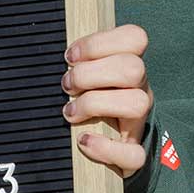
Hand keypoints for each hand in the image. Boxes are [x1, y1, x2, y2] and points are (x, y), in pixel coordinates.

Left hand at [63, 23, 151, 175]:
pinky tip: (84, 141)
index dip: (99, 44)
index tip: (70, 57)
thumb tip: (54, 58)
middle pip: (134, 68)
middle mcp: (139, 90)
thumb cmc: (89, 104)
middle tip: (67, 86)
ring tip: (70, 112)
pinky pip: (134, 154)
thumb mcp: (86, 79)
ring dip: (95, 104)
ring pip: (137, 104)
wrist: (106, 150)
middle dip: (90, 75)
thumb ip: (77, 65)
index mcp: (128, 67)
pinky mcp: (133, 154)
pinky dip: (105, 148)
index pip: (135, 38)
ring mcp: (139, 122)